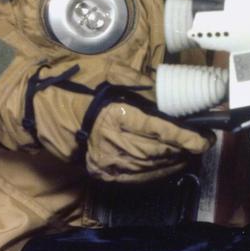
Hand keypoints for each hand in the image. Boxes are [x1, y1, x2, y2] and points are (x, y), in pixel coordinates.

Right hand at [28, 60, 210, 181]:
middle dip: (183, 149)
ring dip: (172, 162)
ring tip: (189, 153)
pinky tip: (168, 166)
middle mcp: (111, 142)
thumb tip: (165, 88)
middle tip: (201, 143)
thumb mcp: (109, 72)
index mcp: (116, 115)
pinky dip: (155, 173)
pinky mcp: (101, 172)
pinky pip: (134, 178)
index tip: (204, 139)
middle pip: (157, 151)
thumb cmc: (79, 86)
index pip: (159, 130)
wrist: (44, 111)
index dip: (185, 136)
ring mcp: (105, 161)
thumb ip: (140, 80)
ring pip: (149, 166)